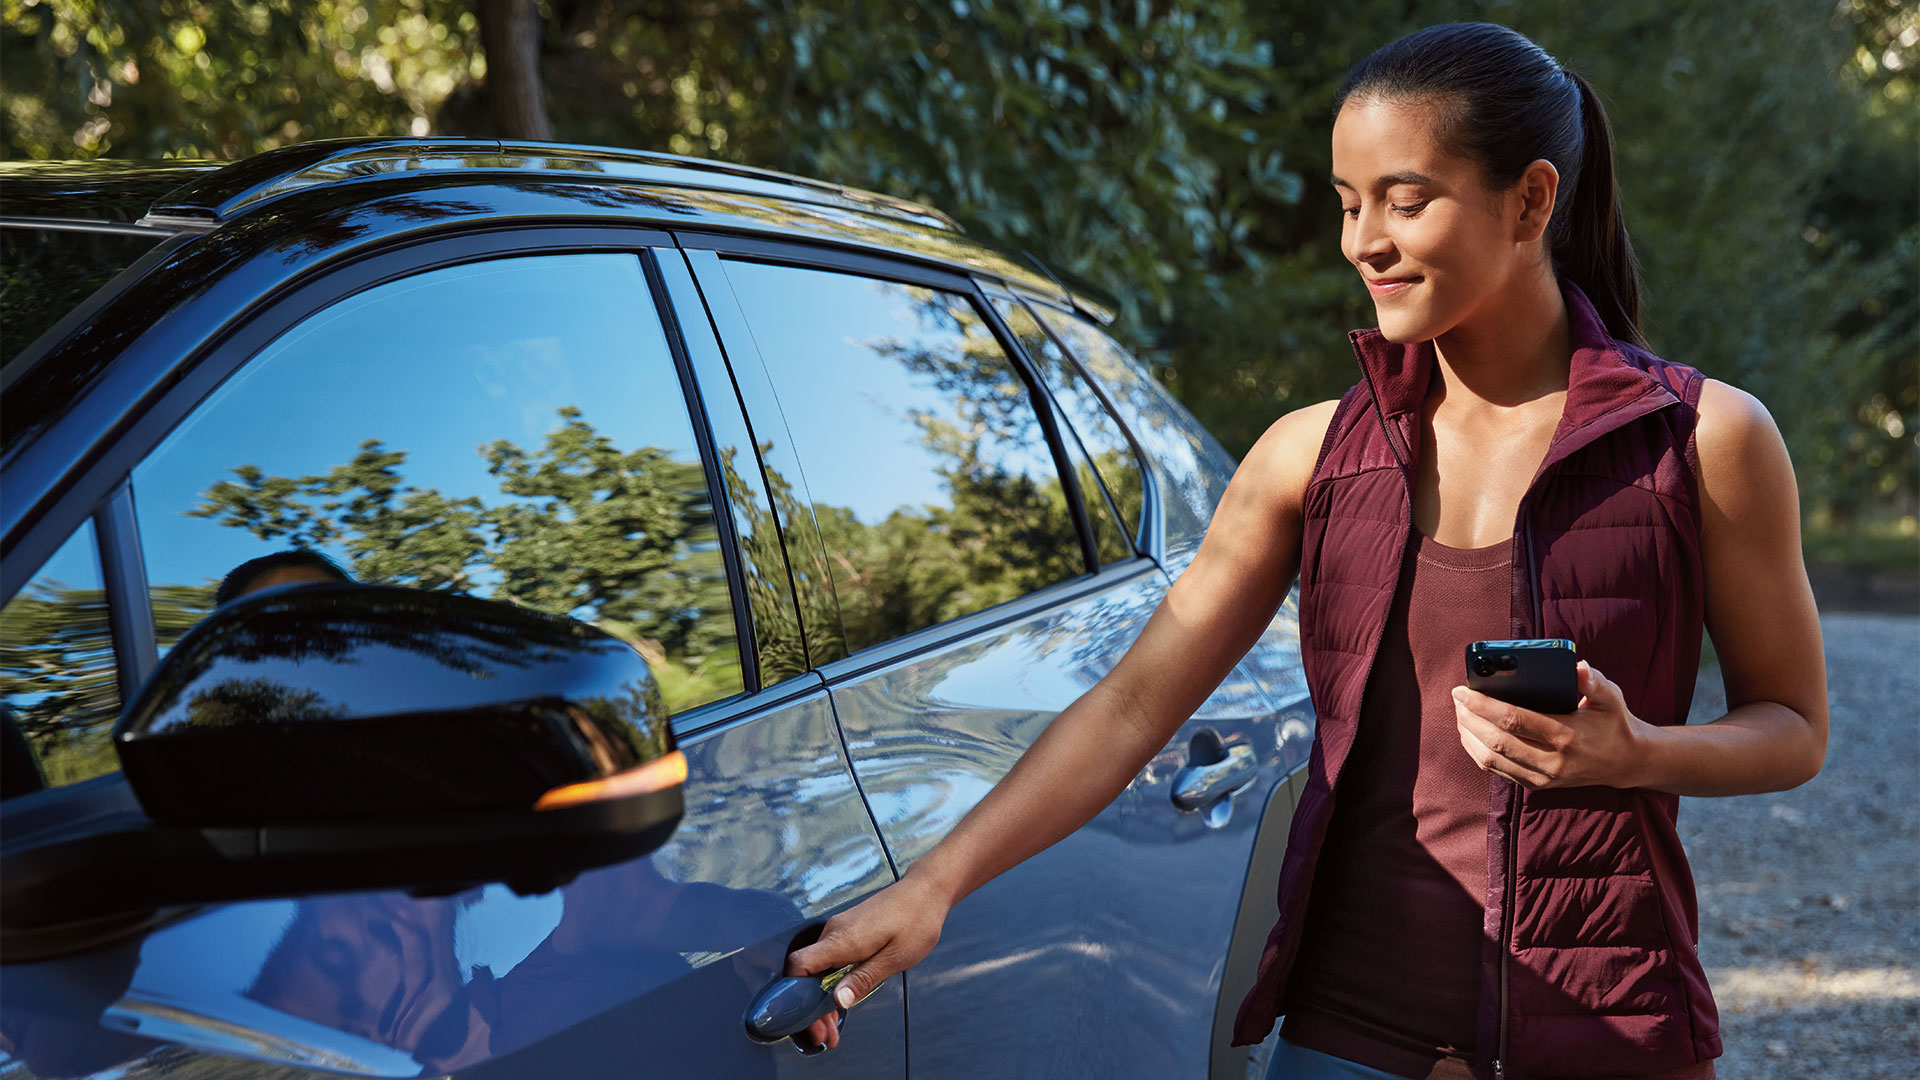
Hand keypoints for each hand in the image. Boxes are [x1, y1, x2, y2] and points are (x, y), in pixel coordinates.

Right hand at [783, 874, 950, 1051]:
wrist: (926, 890)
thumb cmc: (916, 920)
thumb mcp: (895, 958)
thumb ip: (863, 979)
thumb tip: (838, 1000)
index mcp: (843, 939)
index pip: (799, 965)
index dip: (794, 995)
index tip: (807, 1020)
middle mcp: (834, 932)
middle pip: (806, 973)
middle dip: (811, 1008)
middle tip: (825, 1035)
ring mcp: (840, 929)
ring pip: (818, 968)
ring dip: (821, 997)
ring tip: (833, 1026)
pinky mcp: (847, 930)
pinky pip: (830, 959)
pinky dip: (831, 981)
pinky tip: (841, 997)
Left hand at [1451, 661, 1651, 789]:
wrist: (1626, 762)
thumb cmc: (1613, 722)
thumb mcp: (1611, 697)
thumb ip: (1594, 681)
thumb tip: (1577, 667)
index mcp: (1567, 736)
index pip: (1514, 720)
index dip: (1483, 705)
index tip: (1462, 690)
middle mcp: (1552, 762)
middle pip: (1496, 741)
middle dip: (1469, 718)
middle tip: (1456, 698)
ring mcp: (1543, 778)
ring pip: (1492, 759)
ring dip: (1468, 735)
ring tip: (1460, 712)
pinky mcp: (1537, 785)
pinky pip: (1497, 771)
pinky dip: (1477, 751)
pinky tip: (1470, 733)